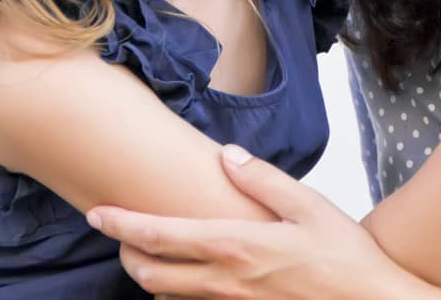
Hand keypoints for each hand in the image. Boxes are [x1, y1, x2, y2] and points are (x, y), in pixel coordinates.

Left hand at [88, 145, 432, 299]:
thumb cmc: (344, 255)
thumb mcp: (308, 205)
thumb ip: (262, 179)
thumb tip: (227, 154)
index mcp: (234, 245)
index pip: (159, 235)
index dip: (121, 223)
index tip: (96, 212)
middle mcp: (223, 282)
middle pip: (148, 275)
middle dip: (127, 253)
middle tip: (122, 234)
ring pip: (166, 299)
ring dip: (151, 278)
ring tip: (152, 255)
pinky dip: (181, 297)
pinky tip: (192, 280)